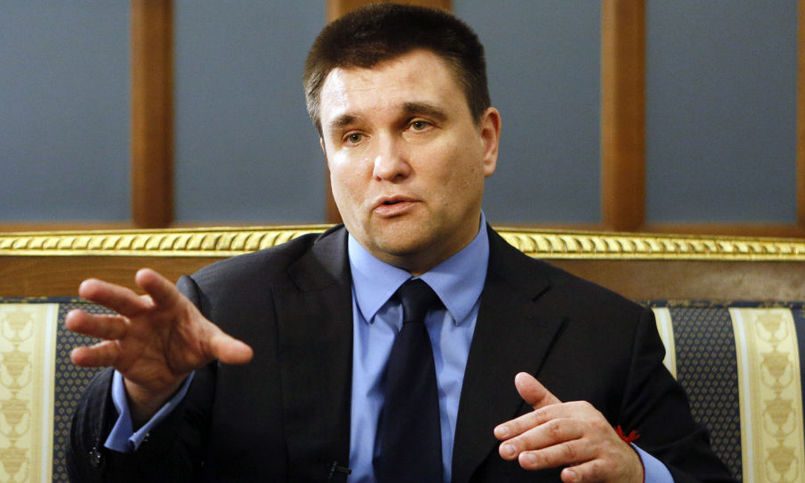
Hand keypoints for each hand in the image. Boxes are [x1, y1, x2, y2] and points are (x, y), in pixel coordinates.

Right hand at [66, 268, 252, 422]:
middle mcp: (144, 314)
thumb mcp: (211, 344)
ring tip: (72, 320)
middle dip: (107, 294)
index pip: (162, 292)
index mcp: (169, 304)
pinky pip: (104, 353)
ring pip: (107, 324)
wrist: (174, 366)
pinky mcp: (119, 353)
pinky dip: (91, 355)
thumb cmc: (193, 342)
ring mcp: (129, 332)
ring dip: (90, 322)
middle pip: (124, 301)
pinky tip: (77, 355)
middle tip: (86, 286)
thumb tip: (248, 355)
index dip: (154, 284)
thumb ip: (226, 347)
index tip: (142, 275)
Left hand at [493, 372, 641, 482]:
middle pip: (555, 430)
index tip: (499, 434)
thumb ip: (542, 401)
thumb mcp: (567, 419)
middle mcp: (589, 424)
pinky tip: (565, 477)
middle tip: (506, 451)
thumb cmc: (588, 439)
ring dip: (546, 456)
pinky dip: (580, 473)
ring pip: (570, 450)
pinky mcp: (610, 465)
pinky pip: (594, 469)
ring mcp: (601, 444)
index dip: (520, 424)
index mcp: (576, 410)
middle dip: (528, 440)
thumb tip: (519, 376)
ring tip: (524, 461)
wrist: (627, 464)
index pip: (544, 415)